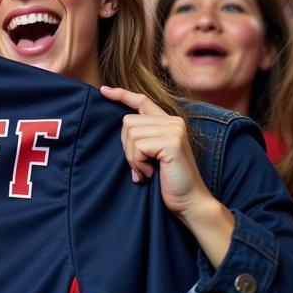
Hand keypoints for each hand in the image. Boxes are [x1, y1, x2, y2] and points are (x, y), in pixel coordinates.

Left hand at [100, 86, 214, 220]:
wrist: (189, 201)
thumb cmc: (168, 181)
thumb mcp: (152, 155)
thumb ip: (141, 138)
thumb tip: (122, 127)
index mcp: (168, 122)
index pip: (142, 101)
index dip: (122, 95)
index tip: (104, 91)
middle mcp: (173, 121)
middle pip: (128, 122)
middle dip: (127, 147)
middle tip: (141, 166)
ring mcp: (174, 130)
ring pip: (131, 134)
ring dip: (133, 158)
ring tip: (146, 170)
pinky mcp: (172, 142)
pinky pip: (138, 146)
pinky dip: (138, 163)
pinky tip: (150, 173)